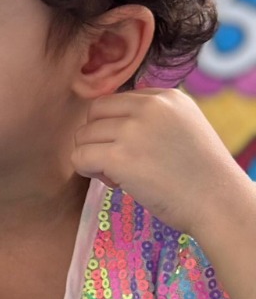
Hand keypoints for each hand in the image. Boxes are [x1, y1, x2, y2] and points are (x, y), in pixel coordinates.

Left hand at [72, 88, 250, 235]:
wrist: (218, 201)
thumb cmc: (200, 173)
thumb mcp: (183, 127)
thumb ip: (151, 119)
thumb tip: (104, 122)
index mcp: (167, 97)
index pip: (114, 102)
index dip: (115, 127)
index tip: (136, 149)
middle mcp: (150, 107)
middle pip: (93, 114)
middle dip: (98, 139)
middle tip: (122, 163)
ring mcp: (133, 130)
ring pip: (82, 136)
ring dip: (94, 157)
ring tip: (123, 175)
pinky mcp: (120, 156)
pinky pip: (79, 157)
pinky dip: (87, 171)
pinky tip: (114, 182)